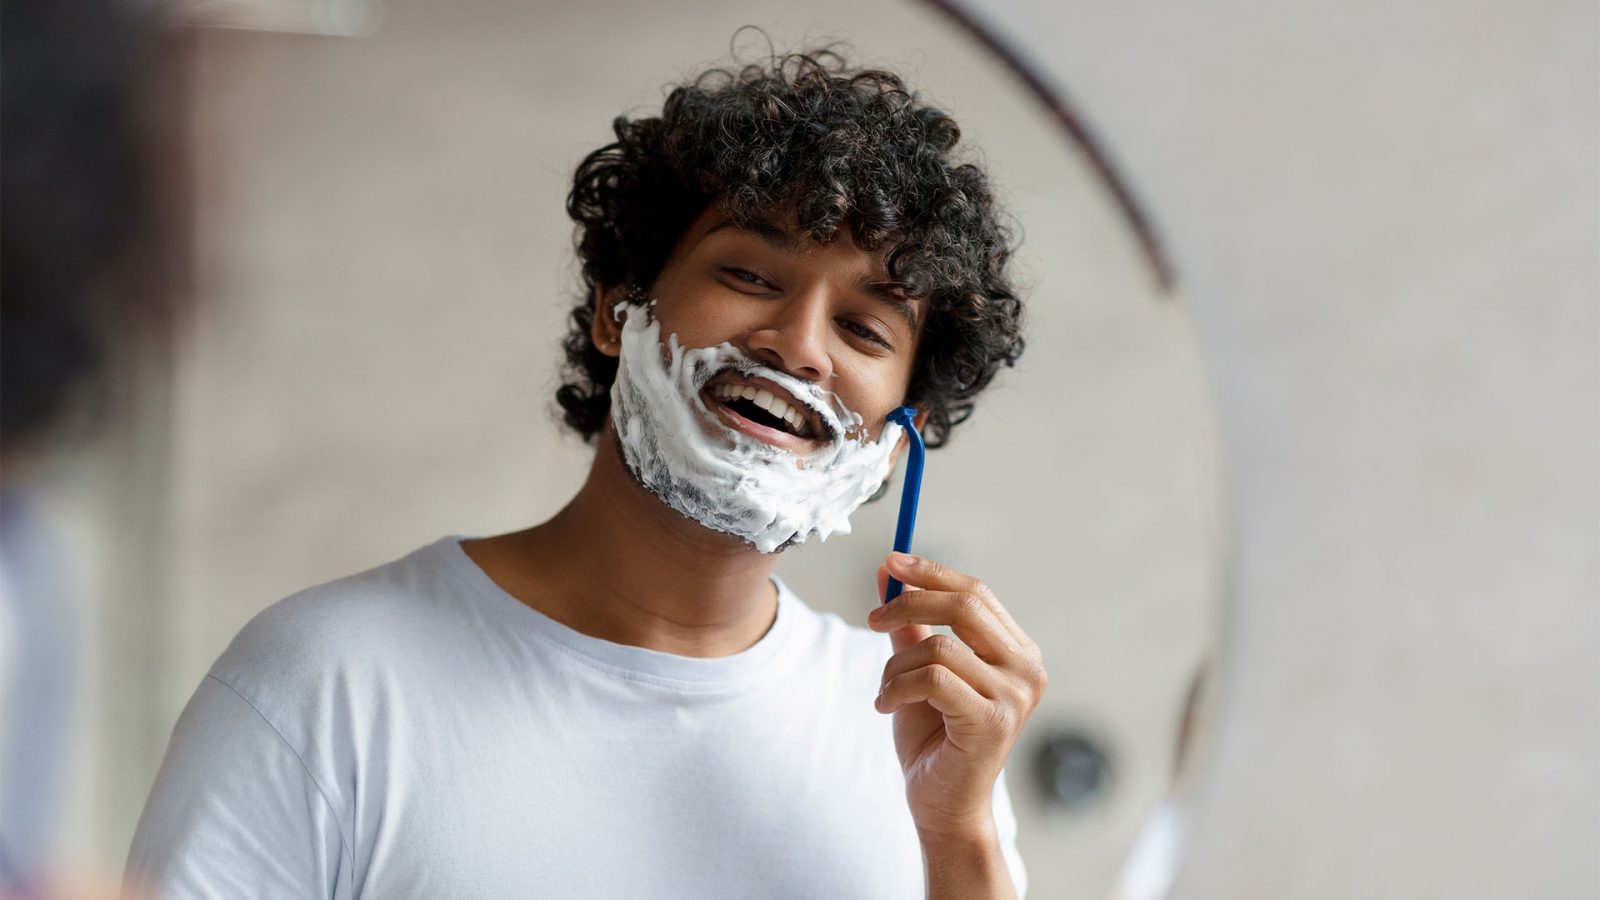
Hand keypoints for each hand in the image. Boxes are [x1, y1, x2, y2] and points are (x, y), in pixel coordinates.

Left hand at [867, 552, 1047, 840]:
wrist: (942, 805)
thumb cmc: (934, 739)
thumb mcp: (918, 669)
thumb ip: (909, 622)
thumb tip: (887, 570)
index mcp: (1017, 652)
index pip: (976, 593)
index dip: (931, 572)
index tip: (890, 562)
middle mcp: (1026, 670)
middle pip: (964, 606)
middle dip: (909, 602)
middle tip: (872, 619)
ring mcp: (1014, 697)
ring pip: (938, 647)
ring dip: (895, 666)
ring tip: (885, 691)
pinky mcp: (991, 722)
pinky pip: (931, 679)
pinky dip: (896, 688)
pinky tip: (885, 706)